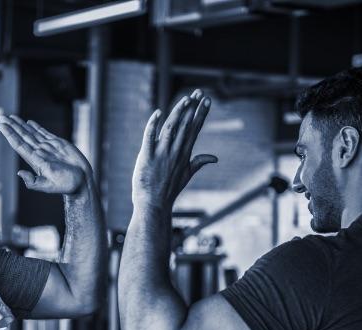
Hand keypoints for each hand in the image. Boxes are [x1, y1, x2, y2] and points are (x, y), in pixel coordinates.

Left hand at [0, 115, 91, 195]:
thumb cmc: (66, 185)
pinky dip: (36, 127)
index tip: (1, 126)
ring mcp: (48, 147)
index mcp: (35, 160)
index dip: (10, 135)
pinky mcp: (58, 144)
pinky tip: (28, 123)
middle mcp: (39, 152)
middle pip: (22, 136)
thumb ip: (33, 181)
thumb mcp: (48, 185)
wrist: (81, 181)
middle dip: (12, 127)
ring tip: (11, 117)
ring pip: (31, 133)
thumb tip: (19, 173)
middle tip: (1, 117)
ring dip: (21, 125)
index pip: (19, 144)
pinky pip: (44, 133)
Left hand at [132, 89, 216, 211]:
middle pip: (186, 125)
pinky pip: (150, 137)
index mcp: (184, 154)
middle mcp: (175, 152)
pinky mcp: (147, 157)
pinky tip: (158, 113)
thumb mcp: (187, 175)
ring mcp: (161, 154)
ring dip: (178, 113)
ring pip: (171, 128)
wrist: (154, 205)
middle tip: (199, 92)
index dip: (201, 114)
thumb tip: (215, 158)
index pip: (194, 129)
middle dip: (193, 108)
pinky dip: (153, 125)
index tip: (207, 100)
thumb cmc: (168, 190)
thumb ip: (199, 162)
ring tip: (186, 99)